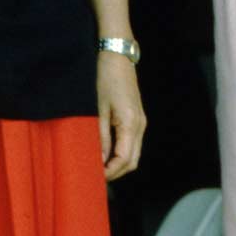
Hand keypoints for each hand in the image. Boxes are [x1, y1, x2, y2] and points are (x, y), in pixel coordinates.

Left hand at [96, 51, 144, 181]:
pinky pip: (132, 144)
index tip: (94, 178)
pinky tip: (105, 154)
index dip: (110, 173)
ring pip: (133, 154)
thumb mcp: (97, 109)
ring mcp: (141, 122)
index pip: (124, 159)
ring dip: (118, 164)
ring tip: (98, 168)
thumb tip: (97, 160)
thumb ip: (98, 136)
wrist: (118, 57)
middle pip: (132, 161)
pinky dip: (120, 153)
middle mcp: (140, 125)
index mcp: (131, 124)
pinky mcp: (137, 119)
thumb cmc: (105, 79)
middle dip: (115, 173)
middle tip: (95, 178)